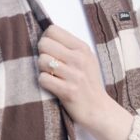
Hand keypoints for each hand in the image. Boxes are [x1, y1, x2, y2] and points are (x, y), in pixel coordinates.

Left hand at [38, 25, 133, 139]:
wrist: (98, 109)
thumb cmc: (88, 83)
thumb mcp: (86, 59)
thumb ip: (69, 47)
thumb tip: (44, 35)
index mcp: (82, 47)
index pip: (52, 30)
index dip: (45, 39)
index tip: (49, 50)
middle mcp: (79, 59)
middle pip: (43, 44)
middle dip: (42, 54)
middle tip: (49, 65)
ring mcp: (74, 75)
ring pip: (41, 61)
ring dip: (42, 70)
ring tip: (52, 76)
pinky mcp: (67, 91)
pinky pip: (42, 79)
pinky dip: (44, 83)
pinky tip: (52, 86)